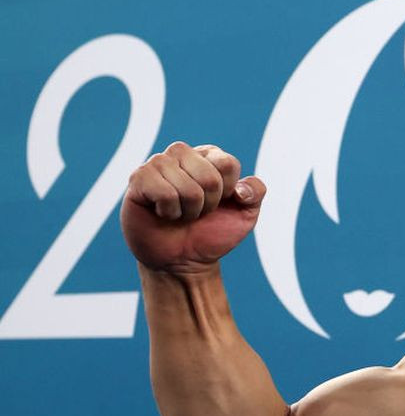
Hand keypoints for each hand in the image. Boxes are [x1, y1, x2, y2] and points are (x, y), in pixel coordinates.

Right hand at [120, 141, 265, 274]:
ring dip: (188, 210)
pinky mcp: (138, 178)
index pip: (228, 164)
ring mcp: (158, 163)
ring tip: (180, 214)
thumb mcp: (245, 214)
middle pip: (209, 176)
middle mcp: (182, 154)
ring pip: (187, 186)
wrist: (183, 261)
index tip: (219, 203)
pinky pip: (164, 192)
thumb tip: (241, 188)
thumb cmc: (212, 233)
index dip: (227, 192)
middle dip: (208, 204)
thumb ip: (255, 192)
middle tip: (197, 212)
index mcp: (209, 156)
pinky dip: (170, 212)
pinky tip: (163, 213)